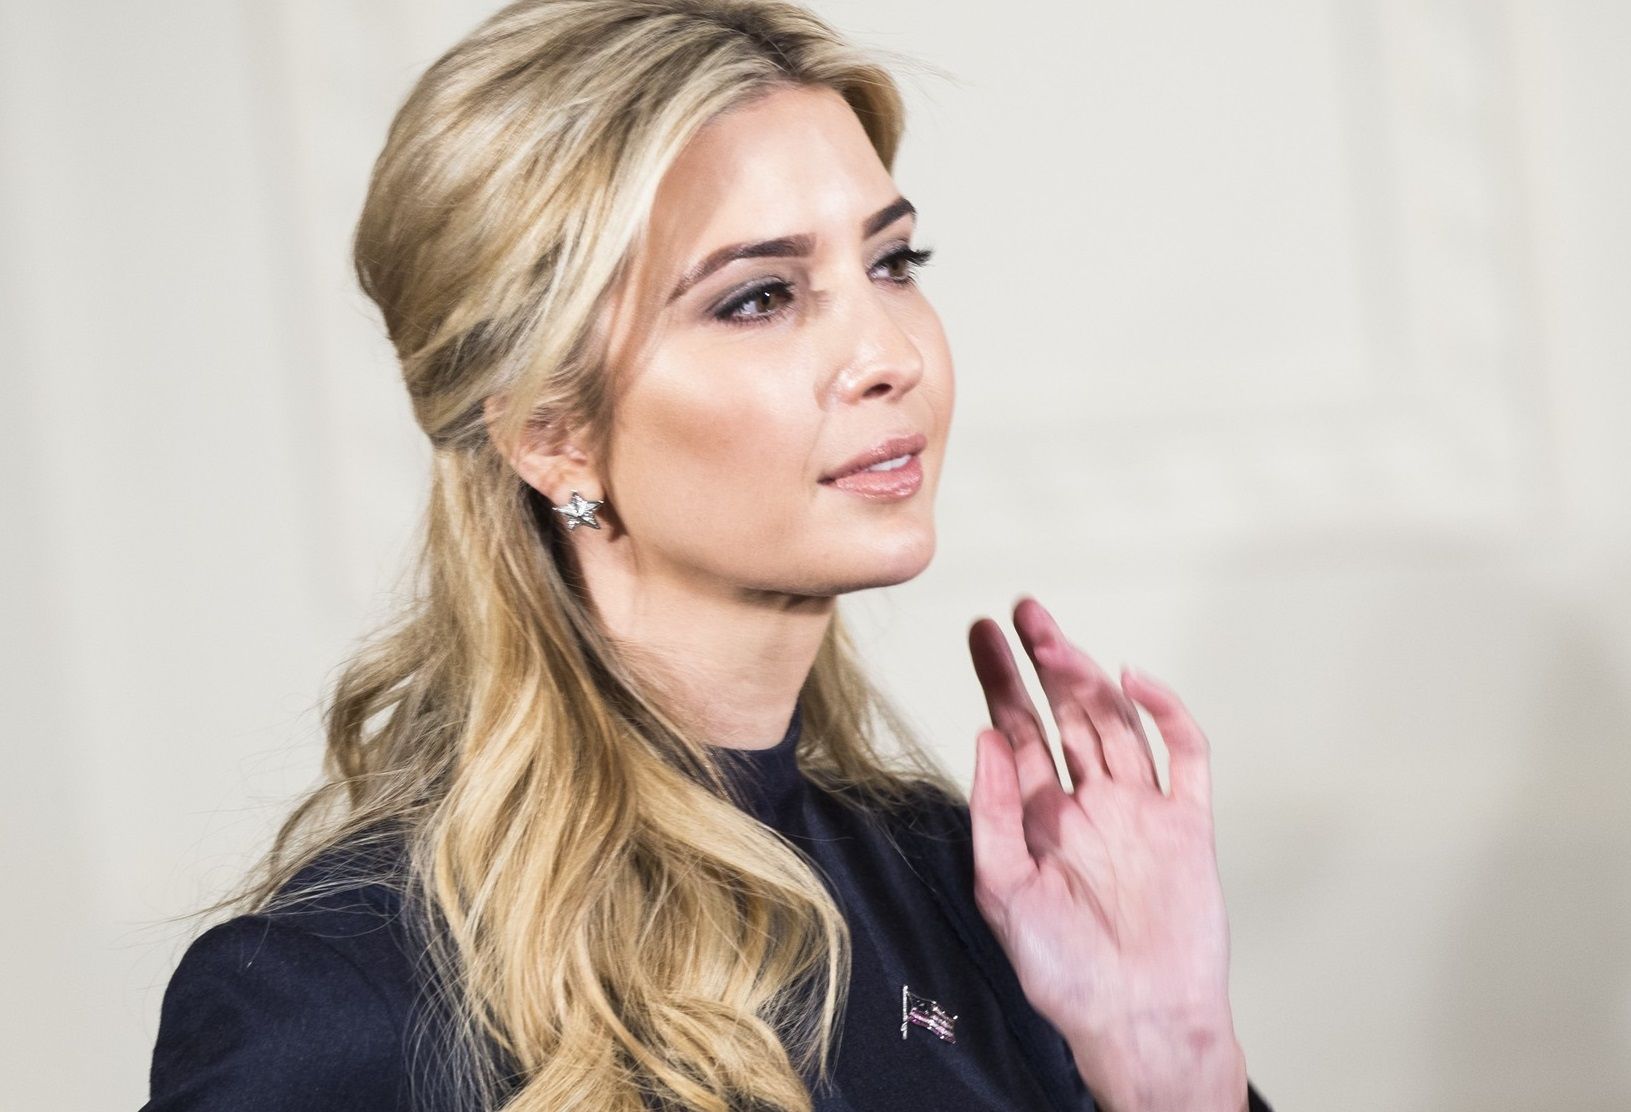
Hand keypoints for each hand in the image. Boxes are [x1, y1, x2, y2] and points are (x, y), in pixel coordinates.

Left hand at [966, 597, 1245, 1111]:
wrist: (1139, 1020)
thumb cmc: (1065, 972)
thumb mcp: (1002, 891)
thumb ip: (991, 813)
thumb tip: (984, 738)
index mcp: (1042, 819)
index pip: (1017, 733)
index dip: (1000, 682)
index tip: (982, 634)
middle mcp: (1091, 804)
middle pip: (1066, 714)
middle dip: (1044, 661)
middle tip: (1023, 611)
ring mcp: (1141, 809)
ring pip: (1116, 722)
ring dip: (1089, 675)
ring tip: (1055, 635)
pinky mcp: (1188, 824)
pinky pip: (1183, 755)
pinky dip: (1165, 713)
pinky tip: (1134, 681)